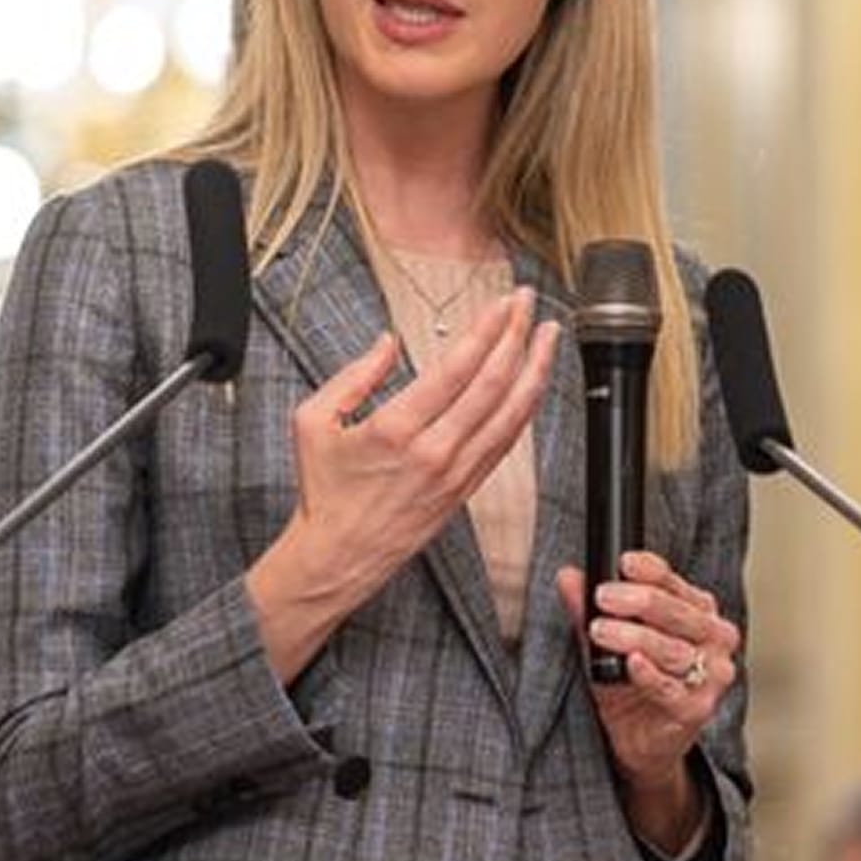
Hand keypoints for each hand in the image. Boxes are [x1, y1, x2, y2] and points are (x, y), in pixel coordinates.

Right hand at [250, 288, 558, 681]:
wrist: (337, 557)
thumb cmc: (324, 492)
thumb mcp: (313, 422)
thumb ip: (352, 376)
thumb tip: (386, 343)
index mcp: (395, 430)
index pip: (455, 368)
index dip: (485, 330)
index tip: (501, 303)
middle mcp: (433, 452)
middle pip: (492, 384)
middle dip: (516, 336)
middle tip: (527, 303)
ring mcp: (455, 474)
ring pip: (510, 415)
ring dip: (534, 370)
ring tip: (547, 337)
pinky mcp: (465, 491)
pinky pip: (505, 444)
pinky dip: (524, 410)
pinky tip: (532, 386)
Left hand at [556, 550, 740, 852]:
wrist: (638, 740)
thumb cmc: (629, 683)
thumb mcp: (603, 641)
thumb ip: (587, 609)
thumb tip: (568, 576)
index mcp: (698, 612)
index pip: (676, 583)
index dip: (651, 570)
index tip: (624, 563)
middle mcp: (713, 639)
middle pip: (677, 613)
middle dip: (638, 601)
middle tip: (602, 596)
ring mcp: (710, 675)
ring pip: (673, 650)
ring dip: (635, 637)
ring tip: (601, 630)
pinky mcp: (696, 709)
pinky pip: (672, 689)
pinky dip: (650, 675)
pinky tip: (632, 663)